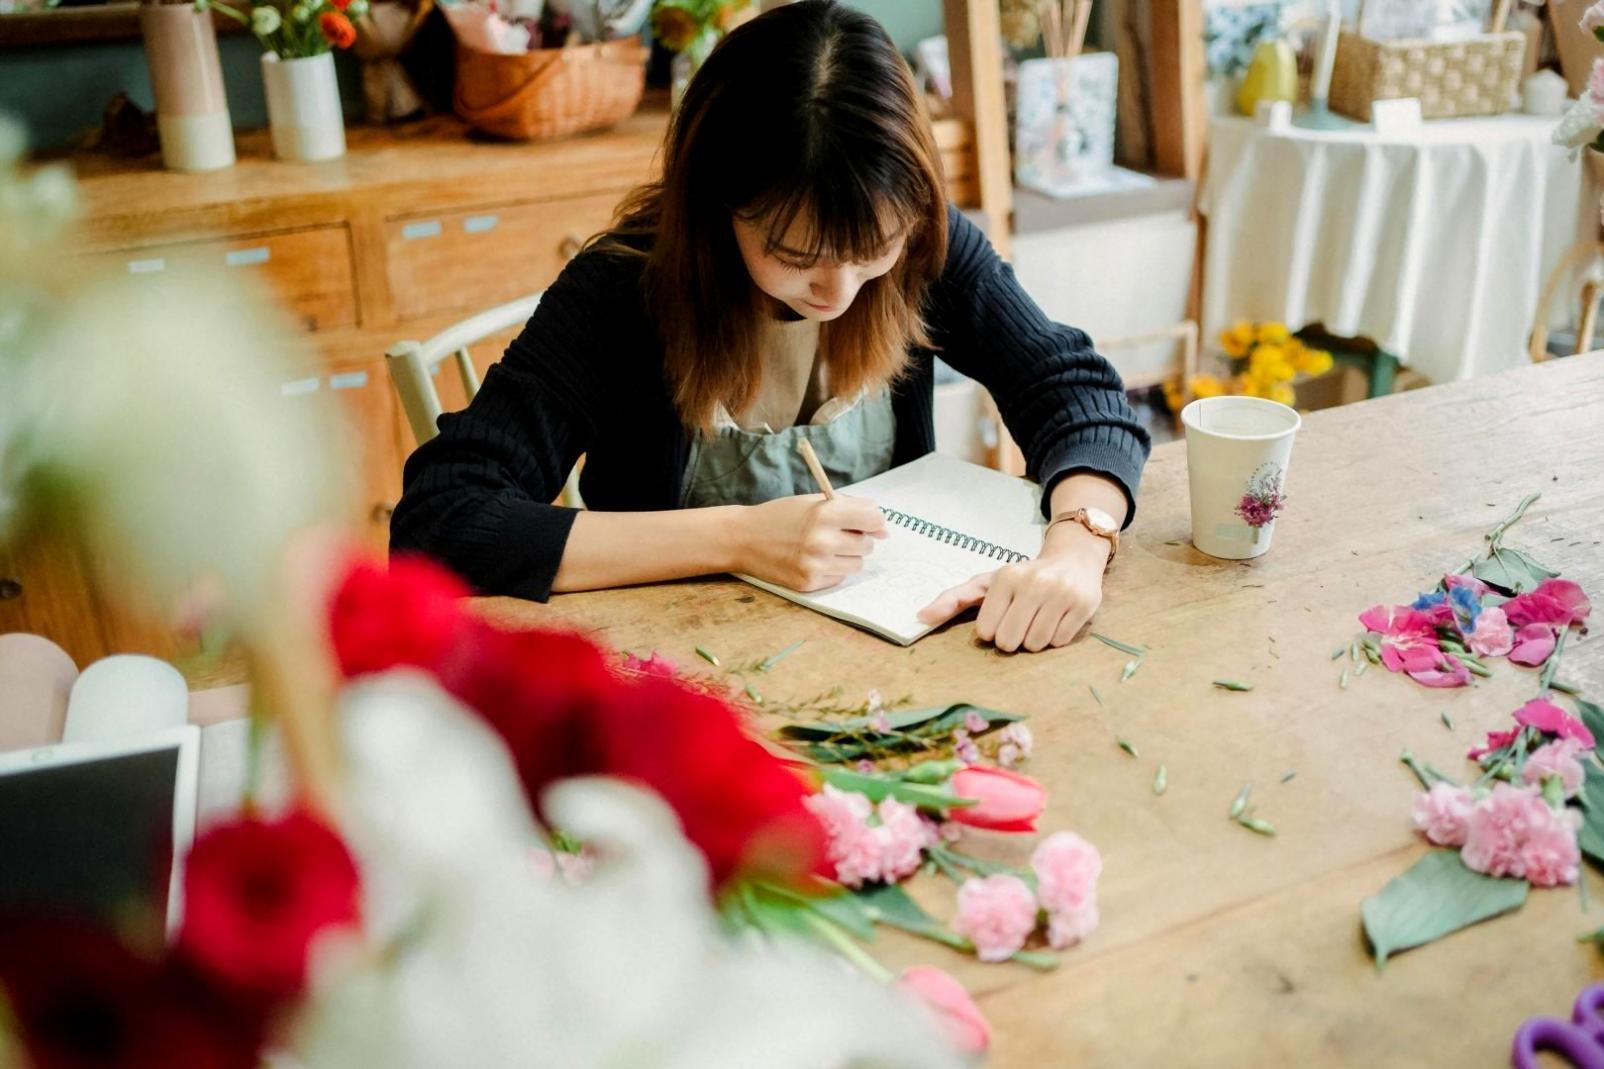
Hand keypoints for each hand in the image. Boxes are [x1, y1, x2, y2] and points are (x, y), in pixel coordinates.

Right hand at [735, 494, 887, 591]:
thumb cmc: (781, 516)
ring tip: (823, 547)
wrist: (742, 538)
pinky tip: (811, 560)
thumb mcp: (814, 502)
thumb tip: (885, 530)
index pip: (875, 518)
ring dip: (847, 556)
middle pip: (868, 544)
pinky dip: (832, 569)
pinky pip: (839, 578)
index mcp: (826, 513)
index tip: (864, 520)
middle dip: (857, 538)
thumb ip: (851, 509)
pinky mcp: (809, 583)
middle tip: (834, 533)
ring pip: (857, 564)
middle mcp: (823, 541)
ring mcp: (816, 565)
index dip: (872, 519)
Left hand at [918, 523, 1109, 651]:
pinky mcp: (1084, 605)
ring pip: (1036, 645)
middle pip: (1010, 641)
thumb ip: (954, 599)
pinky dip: (1056, 637)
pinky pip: (1059, 642)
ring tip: (1040, 618)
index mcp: (1007, 576)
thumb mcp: (988, 583)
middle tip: (1021, 622)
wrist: (1074, 559)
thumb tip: (920, 617)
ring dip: (1035, 639)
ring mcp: (1061, 594)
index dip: (993, 630)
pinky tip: (1057, 619)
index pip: (986, 630)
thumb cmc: (1024, 577)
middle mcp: (1034, 583)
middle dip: (1013, 638)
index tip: (1002, 616)